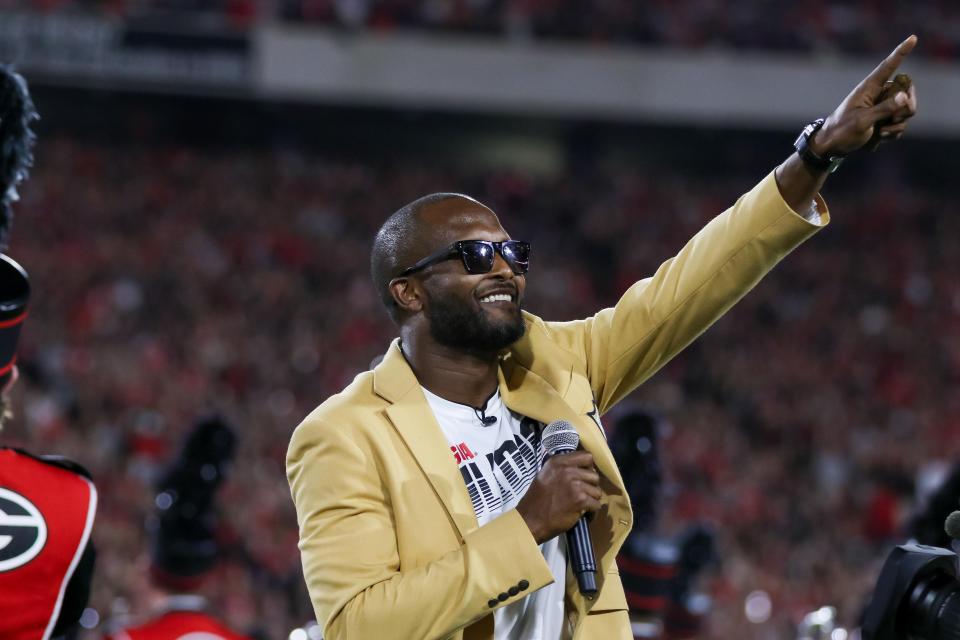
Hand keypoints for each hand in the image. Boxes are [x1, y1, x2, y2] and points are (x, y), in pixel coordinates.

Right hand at [516, 451, 600, 543]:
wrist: (531, 520)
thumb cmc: (538, 499)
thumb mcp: (546, 474)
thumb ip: (562, 467)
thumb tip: (581, 467)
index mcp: (558, 462)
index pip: (586, 456)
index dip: (588, 467)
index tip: (584, 476)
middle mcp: (567, 470)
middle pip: (594, 474)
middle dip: (590, 486)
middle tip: (581, 493)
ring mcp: (575, 485)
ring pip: (597, 490)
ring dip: (591, 499)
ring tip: (580, 504)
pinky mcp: (580, 499)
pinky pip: (596, 504)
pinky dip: (591, 510)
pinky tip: (581, 512)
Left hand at [812, 35, 919, 156]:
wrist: (833, 147)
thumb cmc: (841, 131)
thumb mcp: (862, 121)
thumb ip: (884, 109)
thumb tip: (904, 96)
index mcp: (869, 88)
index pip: (888, 67)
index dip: (901, 52)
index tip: (913, 38)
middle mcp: (878, 94)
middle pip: (907, 91)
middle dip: (907, 106)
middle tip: (895, 119)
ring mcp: (883, 107)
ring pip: (906, 109)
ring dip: (899, 123)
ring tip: (882, 131)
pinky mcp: (884, 120)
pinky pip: (901, 123)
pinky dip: (895, 131)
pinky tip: (881, 136)